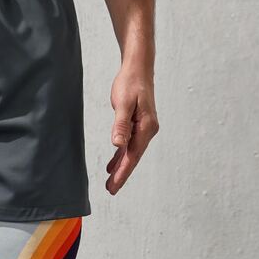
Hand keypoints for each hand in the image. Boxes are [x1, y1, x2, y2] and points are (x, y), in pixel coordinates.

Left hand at [106, 65, 158, 194]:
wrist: (138, 68)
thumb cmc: (131, 82)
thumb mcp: (123, 103)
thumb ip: (121, 125)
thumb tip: (118, 145)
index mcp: (146, 127)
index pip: (133, 155)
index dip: (123, 172)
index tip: (114, 186)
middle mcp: (148, 130)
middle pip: (133, 157)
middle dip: (122, 174)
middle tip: (110, 190)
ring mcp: (143, 128)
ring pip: (131, 152)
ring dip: (121, 167)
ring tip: (110, 183)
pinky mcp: (137, 124)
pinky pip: (129, 144)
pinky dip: (121, 155)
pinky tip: (113, 165)